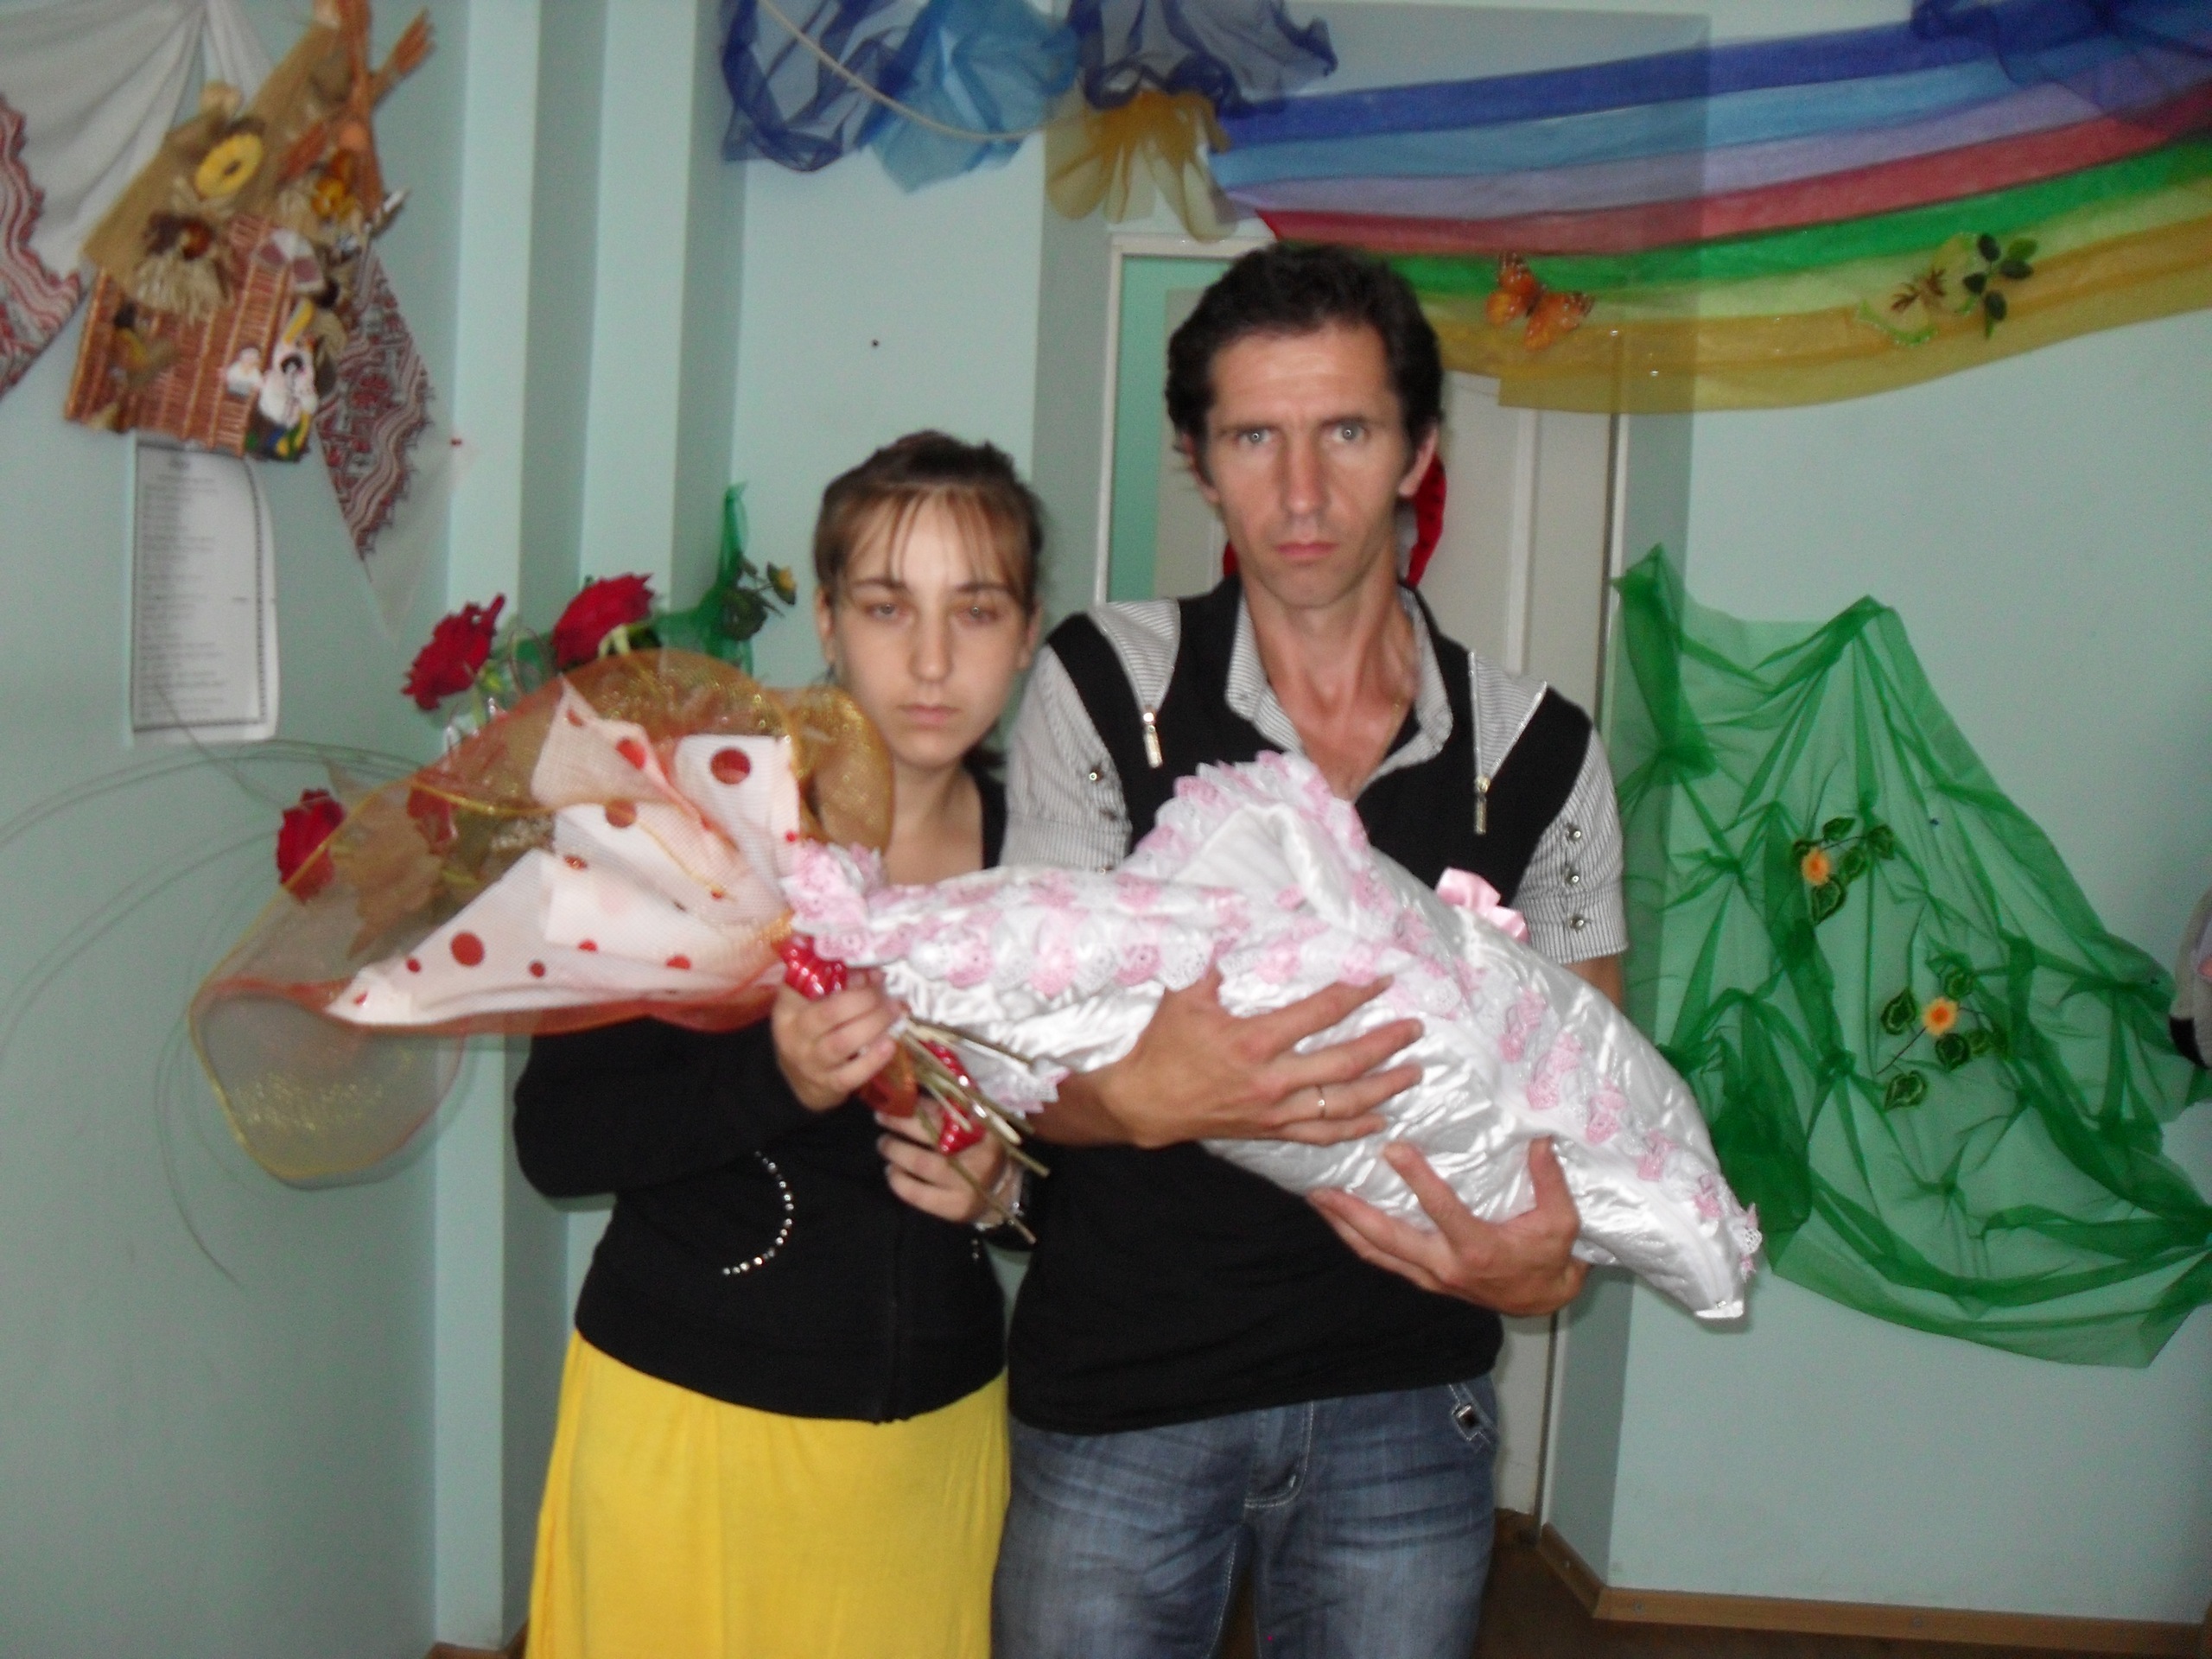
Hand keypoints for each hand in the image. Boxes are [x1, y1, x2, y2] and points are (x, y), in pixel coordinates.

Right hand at [771, 975, 902, 1111]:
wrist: (800, 1079)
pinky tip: (890, 1043)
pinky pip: (852, 1073)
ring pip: (843, 1042)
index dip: (842, 974)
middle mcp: (795, 1035)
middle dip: (865, 999)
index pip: (809, 984)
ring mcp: (811, 1063)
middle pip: (830, 1012)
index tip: (868, 971)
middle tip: (888, 994)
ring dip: (874, 1024)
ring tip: (895, 1012)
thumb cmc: (811, 1031)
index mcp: (788, 1008)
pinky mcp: (829, 1084)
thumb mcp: (812, 1004)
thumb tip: (875, 973)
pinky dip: (874, 1059)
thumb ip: (839, 984)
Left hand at [877, 1109, 1012, 1224]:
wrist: (1005, 1189)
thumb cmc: (984, 1149)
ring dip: (895, 1151)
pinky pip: (918, 1195)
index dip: (921, 1104)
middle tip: (881, 1116)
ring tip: (884, 1144)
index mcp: (987, 1130)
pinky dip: (899, 1181)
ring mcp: (967, 1185)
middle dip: (901, 1124)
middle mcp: (978, 1157)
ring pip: (921, 1164)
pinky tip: (891, 1171)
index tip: (900, 1096)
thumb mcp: (979, 1125)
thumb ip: (954, 1110)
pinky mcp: (955, 1208)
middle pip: (932, 1135)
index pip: (949, 1110)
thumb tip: (915, 1091)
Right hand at [1037, 968, 1421, 1148]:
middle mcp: (1272, 1079)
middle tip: (1416, 1029)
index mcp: (1254, 1041)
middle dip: (1386, 1044)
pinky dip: (1354, 1129)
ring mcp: (1274, 1111)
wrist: (1144, 1104)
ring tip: (1414, 1072)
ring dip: (1383, 1088)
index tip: (1382, 981)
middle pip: (1345, 1063)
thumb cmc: (1163, 1046)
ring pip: (1342, 1104)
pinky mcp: (1270, 1131)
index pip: (1320, 1013)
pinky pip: (1321, 1134)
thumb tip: (1236, 923)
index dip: (1355, 995)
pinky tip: (1381, 1120)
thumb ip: (1214, 962)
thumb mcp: (1183, 995)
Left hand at [1308, 1138, 1587, 1315]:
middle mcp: (1445, 1265)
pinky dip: (1357, 1240)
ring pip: (1377, 1253)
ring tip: (1317, 1200)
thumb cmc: (1550, 1256)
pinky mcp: (1424, 1279)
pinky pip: (1383, 1259)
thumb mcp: (1561, 1220)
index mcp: (1477, 1247)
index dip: (1417, 1178)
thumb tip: (1539, 1137)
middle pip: (1388, 1238)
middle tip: (1322, 1188)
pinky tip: (1338, 1220)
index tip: (1394, 1149)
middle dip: (1351, 1213)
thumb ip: (1549, 1179)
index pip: (1441, 1209)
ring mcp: (1430, 1276)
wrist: (1543, 1299)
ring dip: (1344, 1227)